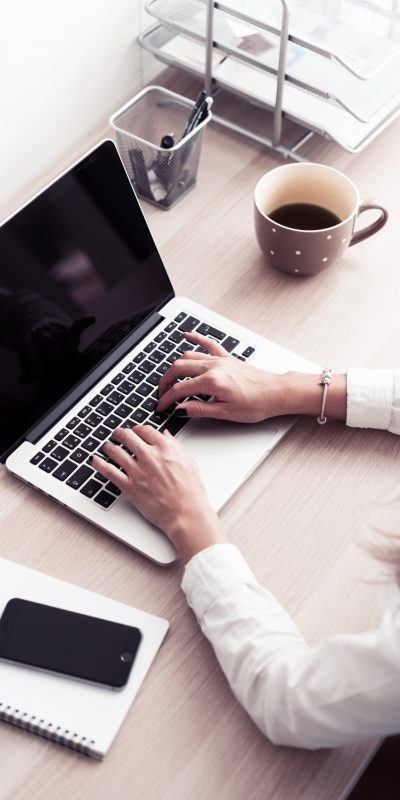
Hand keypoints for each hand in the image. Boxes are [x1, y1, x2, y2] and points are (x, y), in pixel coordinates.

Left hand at [91, 425, 226, 562]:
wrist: (186, 513)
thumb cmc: (191, 491)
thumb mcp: (189, 462)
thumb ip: (175, 446)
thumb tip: (165, 435)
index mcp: (165, 448)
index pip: (145, 430)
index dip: (138, 429)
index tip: (135, 431)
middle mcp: (149, 456)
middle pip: (127, 436)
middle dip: (120, 433)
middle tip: (118, 435)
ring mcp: (137, 471)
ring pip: (115, 451)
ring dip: (109, 446)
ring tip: (107, 446)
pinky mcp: (129, 486)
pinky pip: (109, 471)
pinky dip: (99, 464)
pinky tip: (95, 460)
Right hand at [157, 333, 347, 423]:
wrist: (277, 392)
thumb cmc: (257, 403)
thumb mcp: (226, 413)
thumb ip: (200, 410)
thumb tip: (181, 409)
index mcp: (212, 382)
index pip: (180, 389)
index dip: (167, 399)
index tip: (161, 406)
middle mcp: (214, 367)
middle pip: (179, 369)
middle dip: (165, 381)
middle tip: (161, 393)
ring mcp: (220, 360)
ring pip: (189, 356)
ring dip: (176, 366)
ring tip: (170, 378)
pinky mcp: (228, 358)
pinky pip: (208, 344)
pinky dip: (196, 338)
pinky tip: (186, 335)